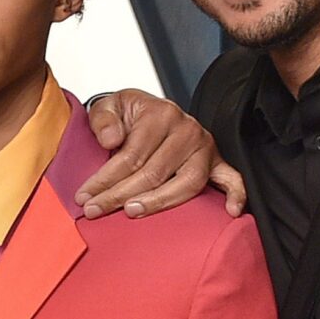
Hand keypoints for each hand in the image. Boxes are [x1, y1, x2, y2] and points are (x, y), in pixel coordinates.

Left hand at [74, 91, 244, 218]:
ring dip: (159, 202)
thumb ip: (104, 119)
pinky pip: (232, 179)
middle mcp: (187, 130)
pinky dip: (235, 195)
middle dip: (120, 195)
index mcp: (161, 114)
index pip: (131, 156)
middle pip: (154, 173)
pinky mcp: (217, 162)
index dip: (105, 180)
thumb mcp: (110, 105)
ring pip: (187, 183)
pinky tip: (230, 212)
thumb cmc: (129, 114)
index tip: (84, 198)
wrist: (149, 111)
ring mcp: (204, 148)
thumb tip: (111, 141)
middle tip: (95, 211)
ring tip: (133, 212)